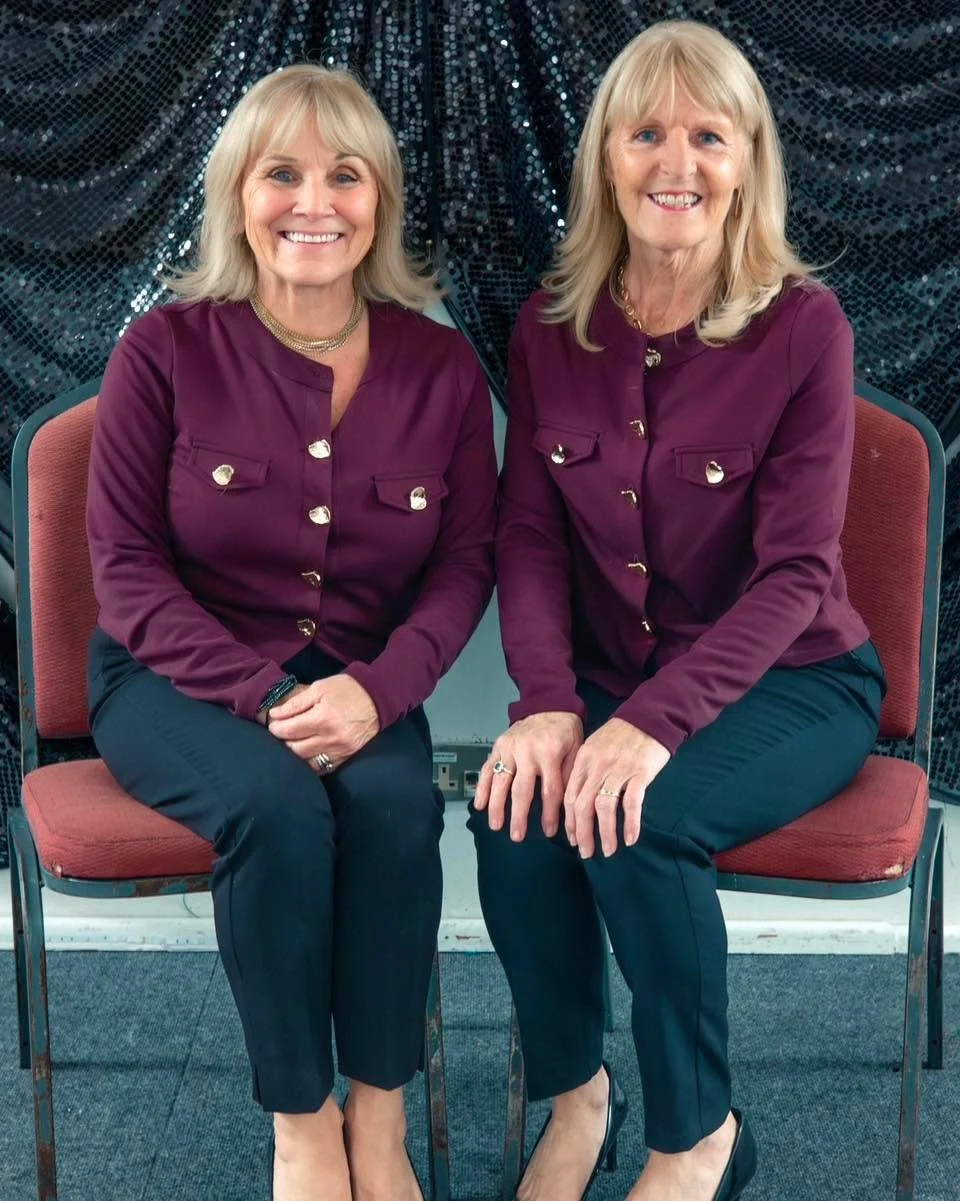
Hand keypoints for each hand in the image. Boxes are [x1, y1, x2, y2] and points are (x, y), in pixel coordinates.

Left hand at [266, 675, 379, 770]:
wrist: (378, 699)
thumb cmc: (347, 690)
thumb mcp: (320, 688)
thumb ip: (296, 703)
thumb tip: (275, 715)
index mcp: (323, 718)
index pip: (289, 730)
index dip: (276, 728)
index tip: (274, 723)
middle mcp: (331, 738)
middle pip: (295, 749)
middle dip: (283, 741)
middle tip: (282, 732)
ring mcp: (339, 751)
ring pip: (307, 762)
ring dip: (295, 754)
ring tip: (293, 742)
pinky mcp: (346, 758)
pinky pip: (322, 768)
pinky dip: (311, 763)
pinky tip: (307, 753)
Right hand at [474, 712, 582, 841]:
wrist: (550, 705)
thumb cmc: (566, 732)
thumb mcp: (577, 752)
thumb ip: (569, 777)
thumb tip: (566, 808)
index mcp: (550, 753)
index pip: (549, 791)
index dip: (549, 814)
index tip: (549, 832)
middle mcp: (527, 751)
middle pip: (521, 790)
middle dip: (518, 816)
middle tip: (516, 836)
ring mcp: (510, 748)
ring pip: (500, 781)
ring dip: (496, 806)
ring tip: (495, 825)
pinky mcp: (498, 746)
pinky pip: (488, 768)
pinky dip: (482, 787)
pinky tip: (479, 804)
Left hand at [563, 718, 669, 857]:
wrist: (649, 717)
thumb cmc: (621, 736)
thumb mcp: (595, 748)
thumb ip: (586, 772)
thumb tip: (578, 803)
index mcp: (583, 761)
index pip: (569, 796)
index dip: (570, 821)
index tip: (573, 839)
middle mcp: (597, 766)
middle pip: (582, 806)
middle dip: (583, 833)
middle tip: (586, 853)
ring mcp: (618, 769)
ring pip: (605, 808)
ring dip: (605, 833)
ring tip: (608, 851)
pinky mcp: (640, 772)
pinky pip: (632, 803)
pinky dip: (630, 823)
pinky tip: (630, 839)